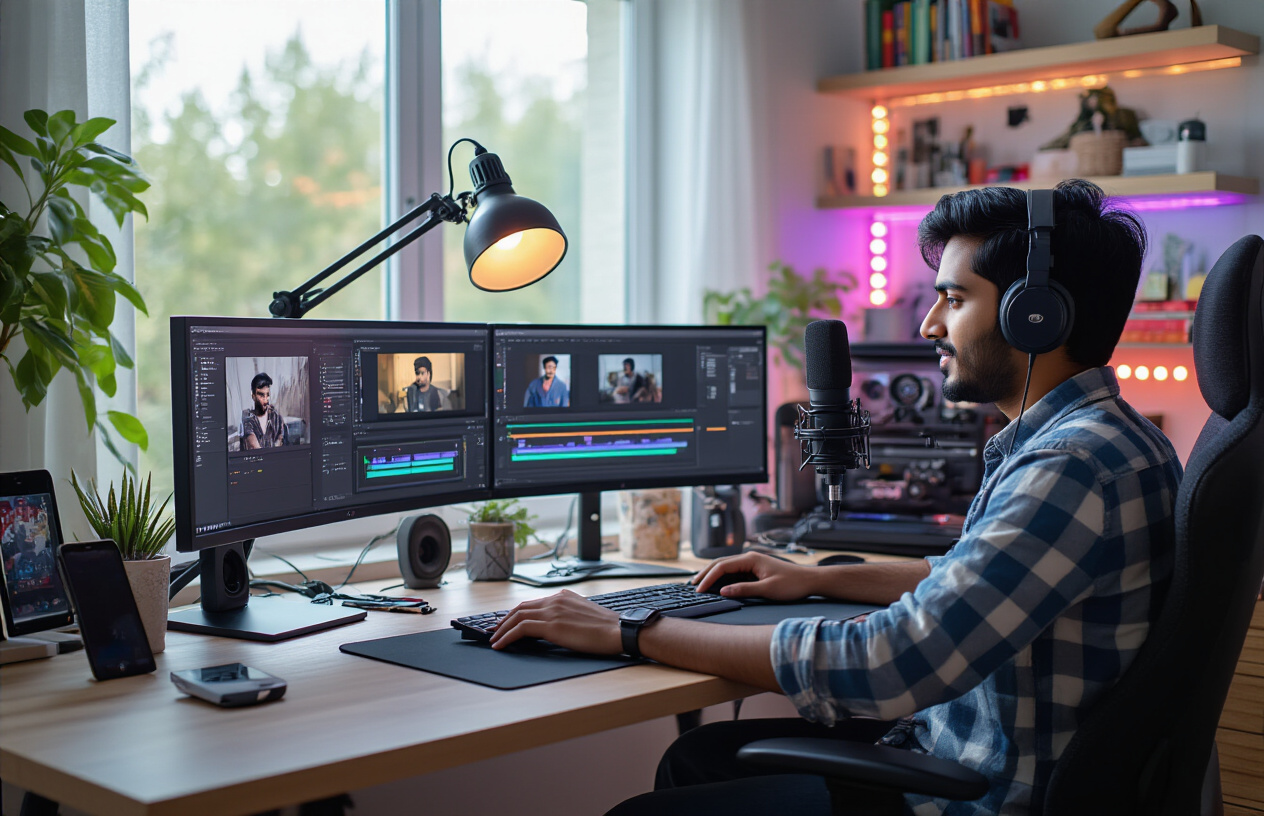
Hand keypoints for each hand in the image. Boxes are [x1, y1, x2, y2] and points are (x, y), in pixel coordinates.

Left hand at [489, 590, 621, 653]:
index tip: (506, 622)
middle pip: (521, 607)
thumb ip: (568, 616)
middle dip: (503, 620)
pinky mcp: (552, 625)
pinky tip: (500, 645)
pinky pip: (521, 629)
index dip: (516, 613)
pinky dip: (507, 636)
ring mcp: (553, 611)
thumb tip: (556, 628)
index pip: (533, 603)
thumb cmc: (607, 630)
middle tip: (492, 630)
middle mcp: (556, 599)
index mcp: (564, 596)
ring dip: (501, 629)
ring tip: (493, 640)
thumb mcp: (584, 617)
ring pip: (517, 617)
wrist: (619, 631)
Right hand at [692, 552, 818, 601]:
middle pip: (721, 563)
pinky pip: (734, 572)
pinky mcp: (755, 569)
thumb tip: (723, 591)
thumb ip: (744, 589)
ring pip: (726, 567)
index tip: (699, 590)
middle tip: (692, 585)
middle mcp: (749, 558)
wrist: (810, 581)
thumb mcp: (768, 590)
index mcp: (751, 559)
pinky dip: (723, 578)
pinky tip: (717, 585)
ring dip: (713, 575)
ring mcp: (752, 563)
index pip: (722, 567)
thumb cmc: (792, 584)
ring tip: (700, 584)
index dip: (709, 578)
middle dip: (705, 574)